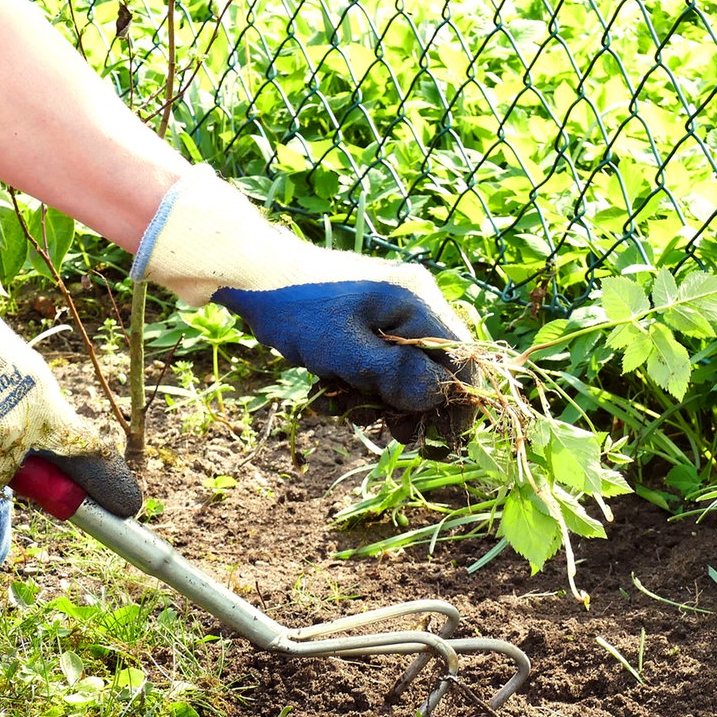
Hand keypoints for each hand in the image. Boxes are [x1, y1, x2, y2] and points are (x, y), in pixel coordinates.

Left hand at [133, 166, 477, 448]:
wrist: (252, 275)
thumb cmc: (295, 308)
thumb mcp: (344, 349)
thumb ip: (396, 374)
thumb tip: (442, 395)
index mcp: (418, 301)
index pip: (463, 359)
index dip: (459, 403)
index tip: (442, 440)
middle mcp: (417, 301)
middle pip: (440, 369)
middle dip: (414, 405)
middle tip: (388, 431)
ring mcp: (396, 310)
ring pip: (413, 371)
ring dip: (385, 399)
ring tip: (346, 404)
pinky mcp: (375, 321)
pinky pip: (388, 363)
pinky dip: (368, 385)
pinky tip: (338, 391)